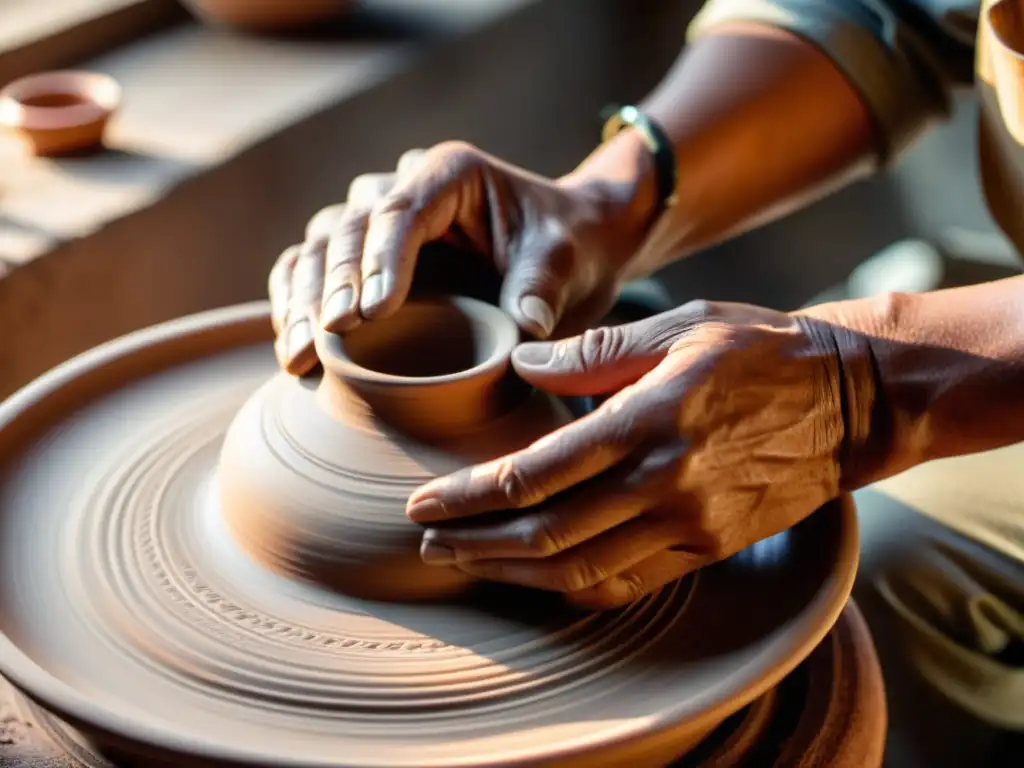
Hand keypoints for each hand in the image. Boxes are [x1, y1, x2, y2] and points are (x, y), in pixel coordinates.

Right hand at [268, 139, 655, 374]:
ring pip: (320, 247)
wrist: (567, 253)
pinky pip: (313, 272)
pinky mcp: (366, 260)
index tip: (372, 312)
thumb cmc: (567, 246)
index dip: (380, 259)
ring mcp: (379, 224)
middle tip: (330, 335)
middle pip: (349, 227)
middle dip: (334, 283)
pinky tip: (291, 351)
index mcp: (451, 173)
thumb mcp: (565, 260)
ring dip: (303, 299)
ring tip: (299, 355)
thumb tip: (523, 330)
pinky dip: (296, 305)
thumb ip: (541, 286)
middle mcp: (405, 188)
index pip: (402, 210)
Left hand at [405, 300, 846, 609]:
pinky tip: (536, 575)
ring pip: (579, 571)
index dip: (468, 495)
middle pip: (546, 534)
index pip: (535, 473)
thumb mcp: (680, 325)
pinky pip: (625, 583)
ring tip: (466, 562)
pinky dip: (570, 587)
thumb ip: (595, 349)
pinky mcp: (708, 549)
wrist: (851, 402)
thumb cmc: (760, 351)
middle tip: (427, 542)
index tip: (423, 503)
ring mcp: (690, 526)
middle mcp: (665, 483)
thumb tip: (523, 360)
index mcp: (649, 419)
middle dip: (475, 544)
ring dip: (512, 573)